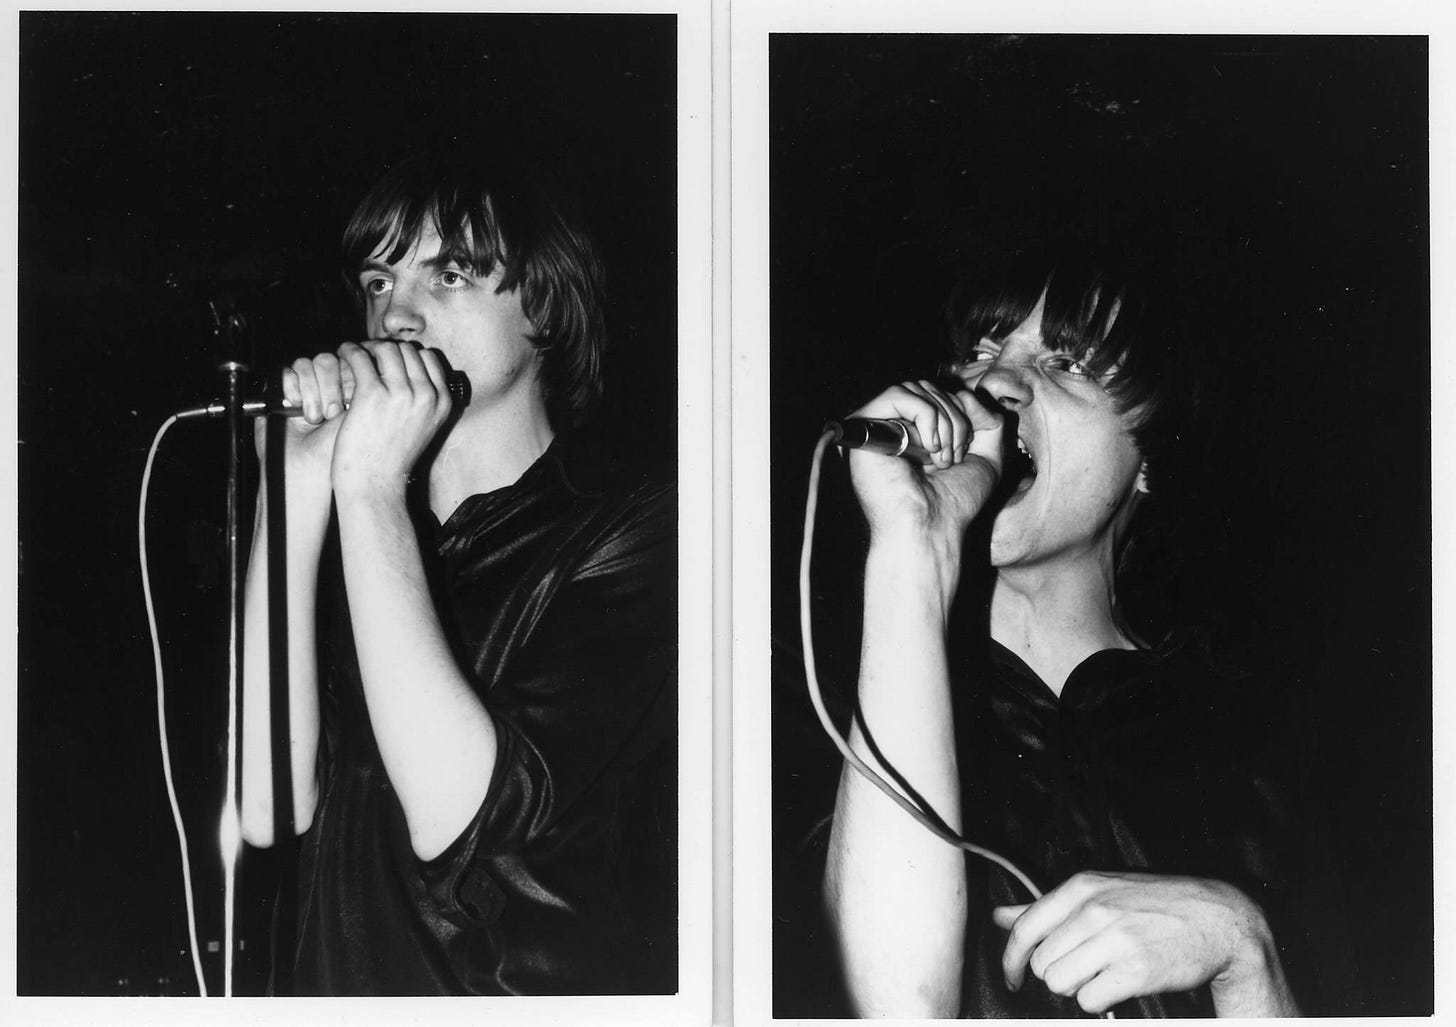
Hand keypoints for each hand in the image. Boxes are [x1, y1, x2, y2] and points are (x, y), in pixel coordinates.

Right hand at [252, 350, 356, 480]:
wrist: (305, 468)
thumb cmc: (333, 449)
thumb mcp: (357, 416)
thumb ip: (361, 387)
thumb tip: (360, 360)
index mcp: (346, 387)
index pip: (348, 361)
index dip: (348, 375)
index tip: (349, 401)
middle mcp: (324, 384)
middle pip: (327, 359)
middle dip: (330, 386)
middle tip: (331, 413)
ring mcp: (302, 386)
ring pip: (306, 363)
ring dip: (311, 391)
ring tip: (314, 418)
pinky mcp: (279, 390)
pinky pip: (286, 372)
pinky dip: (292, 389)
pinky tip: (295, 410)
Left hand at [329, 340, 453, 498]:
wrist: (375, 485)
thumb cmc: (393, 459)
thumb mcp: (424, 427)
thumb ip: (424, 400)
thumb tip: (410, 368)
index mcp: (443, 402)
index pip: (428, 358)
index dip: (406, 355)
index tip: (389, 360)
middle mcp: (427, 395)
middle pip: (408, 350)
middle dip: (387, 349)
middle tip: (368, 355)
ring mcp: (401, 393)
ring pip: (386, 348)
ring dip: (367, 347)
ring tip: (354, 354)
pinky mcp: (373, 394)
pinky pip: (360, 357)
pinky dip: (349, 351)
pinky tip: (342, 355)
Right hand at [846, 379, 1004, 544]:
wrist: (932, 526)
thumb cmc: (954, 502)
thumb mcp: (987, 456)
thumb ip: (988, 419)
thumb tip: (971, 395)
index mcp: (917, 431)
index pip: (939, 394)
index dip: (963, 412)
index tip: (966, 449)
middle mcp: (893, 426)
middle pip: (929, 387)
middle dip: (956, 418)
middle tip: (954, 457)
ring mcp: (876, 426)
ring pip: (915, 388)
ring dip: (943, 421)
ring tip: (942, 457)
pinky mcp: (863, 426)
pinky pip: (897, 394)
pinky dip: (925, 416)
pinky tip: (928, 449)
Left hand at [993, 870, 1289, 1015]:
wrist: (1217, 918)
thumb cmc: (1155, 904)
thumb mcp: (1098, 891)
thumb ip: (1046, 907)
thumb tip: (1001, 916)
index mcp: (1080, 888)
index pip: (1023, 928)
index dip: (1011, 960)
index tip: (1012, 977)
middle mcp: (1093, 910)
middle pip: (1041, 962)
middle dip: (1056, 973)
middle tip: (1083, 969)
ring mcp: (1115, 939)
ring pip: (1060, 983)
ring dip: (1077, 988)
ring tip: (1102, 975)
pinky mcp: (1135, 970)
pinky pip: (1089, 1001)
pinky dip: (1099, 1001)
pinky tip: (1116, 986)